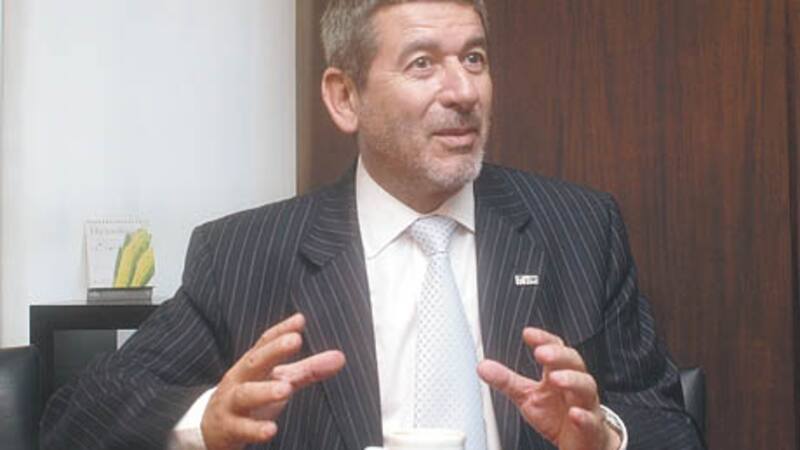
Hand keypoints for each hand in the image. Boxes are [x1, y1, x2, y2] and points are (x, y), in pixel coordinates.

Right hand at [201, 313, 345, 449]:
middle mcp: (239, 379)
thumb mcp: (279, 380)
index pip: (264, 343)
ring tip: (286, 389)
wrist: (212, 428)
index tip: (300, 321)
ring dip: (264, 391)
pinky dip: (255, 430)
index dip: (281, 330)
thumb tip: (341, 357)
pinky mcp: (228, 428)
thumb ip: (309, 369)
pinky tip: (271, 430)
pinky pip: (241, 429)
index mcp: (252, 364)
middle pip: (254, 361)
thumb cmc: (251, 396)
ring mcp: (231, 403)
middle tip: (295, 341)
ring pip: (245, 394)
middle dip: (274, 351)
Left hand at [477, 328, 619, 449]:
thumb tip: (483, 366)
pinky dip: (584, 417)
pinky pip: (591, 421)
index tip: (528, 334)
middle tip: (541, 353)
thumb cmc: (556, 415)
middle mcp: (574, 385)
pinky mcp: (590, 429)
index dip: (544, 340)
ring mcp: (585, 405)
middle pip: (574, 363)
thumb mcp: (527, 395)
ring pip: (586, 387)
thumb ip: (506, 380)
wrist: (581, 441)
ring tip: (555, 378)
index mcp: (558, 373)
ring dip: (572, 381)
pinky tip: (574, 414)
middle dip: (558, 356)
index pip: (556, 350)